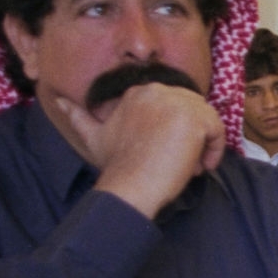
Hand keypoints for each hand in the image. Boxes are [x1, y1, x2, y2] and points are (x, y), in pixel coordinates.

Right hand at [54, 83, 224, 219]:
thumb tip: (60, 101)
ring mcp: (177, 104)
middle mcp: (157, 91)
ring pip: (208, 119)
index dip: (176, 130)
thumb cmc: (116, 166)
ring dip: (203, 145)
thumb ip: (79, 116)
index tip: (165, 152)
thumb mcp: (94, 136)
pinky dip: (214, 151)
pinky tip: (199, 167)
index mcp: (139, 92)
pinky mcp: (195, 120)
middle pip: (194, 109)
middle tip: (179, 162)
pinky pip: (218, 130)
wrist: (130, 186)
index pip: (176, 104)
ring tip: (189, 167)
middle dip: (192, 136)